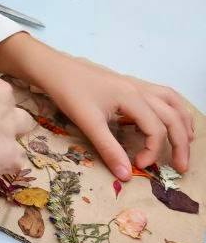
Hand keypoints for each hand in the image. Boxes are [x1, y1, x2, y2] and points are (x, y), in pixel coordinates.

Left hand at [0, 34, 194, 180]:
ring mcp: (136, 84)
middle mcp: (139, 89)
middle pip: (172, 116)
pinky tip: (169, 120)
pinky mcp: (129, 84)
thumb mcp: (88, 123)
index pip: (156, 129)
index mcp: (132, 97)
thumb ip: (109, 149)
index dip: (152, 150)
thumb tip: (127, 175)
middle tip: (180, 167)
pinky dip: (172, 108)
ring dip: (183, 122)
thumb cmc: (69, 91)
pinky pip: (162, 94)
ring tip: (187, 143)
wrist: (53, 67)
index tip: (139, 164)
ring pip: (172, 101)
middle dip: (180, 143)